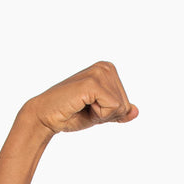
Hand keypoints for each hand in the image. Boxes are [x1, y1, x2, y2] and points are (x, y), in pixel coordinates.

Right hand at [21, 61, 138, 135]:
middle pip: (125, 105)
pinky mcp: (93, 82)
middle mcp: (105, 67)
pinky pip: (112, 107)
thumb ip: (118, 112)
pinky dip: (98, 114)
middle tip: (85, 108)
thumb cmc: (71, 114)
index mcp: (108, 70)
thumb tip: (136, 111)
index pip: (126, 104)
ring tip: (83, 106)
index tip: (90, 107)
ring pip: (120, 107)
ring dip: (101, 114)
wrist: (48, 117)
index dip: (109, 114)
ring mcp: (99, 72)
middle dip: (107, 115)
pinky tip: (82, 105)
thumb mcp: (101, 114)